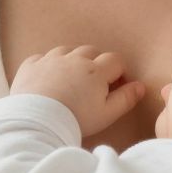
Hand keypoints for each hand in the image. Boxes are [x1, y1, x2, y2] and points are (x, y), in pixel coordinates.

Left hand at [11, 46, 148, 137]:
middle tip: (94, 83)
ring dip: (72, 60)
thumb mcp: (106, 114)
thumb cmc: (76, 119)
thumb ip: (126, 99)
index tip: (117, 85)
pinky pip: (41, 58)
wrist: (36, 121)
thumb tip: (140, 86)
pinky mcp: (30, 65)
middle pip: (91, 51)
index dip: (120, 71)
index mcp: (96, 70)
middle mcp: (74, 58)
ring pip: (67, 51)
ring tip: (71, 79)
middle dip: (96, 63)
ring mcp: (50, 59)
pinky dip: (47, 65)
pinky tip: (47, 78)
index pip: (115, 60)